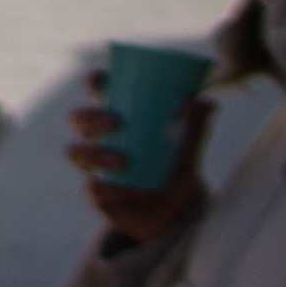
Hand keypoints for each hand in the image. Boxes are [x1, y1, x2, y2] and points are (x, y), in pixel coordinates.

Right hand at [68, 95, 211, 250]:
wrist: (176, 209)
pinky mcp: (96, 192)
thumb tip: (208, 102)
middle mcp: (100, 138)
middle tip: (115, 122)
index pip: (98, 93)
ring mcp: (94, 165)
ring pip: (76, 152)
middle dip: (90, 117)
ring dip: (95, 153)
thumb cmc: (177, 168)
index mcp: (120, 117)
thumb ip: (196, 126)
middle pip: (79, 119)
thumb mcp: (189, 147)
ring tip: (122, 161)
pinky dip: (108, 187)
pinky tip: (124, 189)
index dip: (93, 83)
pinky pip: (93, 187)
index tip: (100, 77)